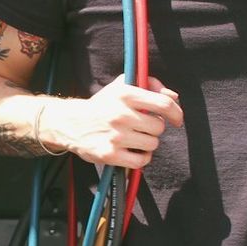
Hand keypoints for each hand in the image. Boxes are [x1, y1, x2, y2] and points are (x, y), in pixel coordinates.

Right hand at [46, 76, 182, 168]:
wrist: (70, 123)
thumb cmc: (102, 105)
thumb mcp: (121, 87)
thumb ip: (150, 85)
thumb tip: (174, 96)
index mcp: (126, 94)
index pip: (164, 103)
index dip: (176, 113)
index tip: (176, 119)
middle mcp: (121, 114)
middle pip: (159, 127)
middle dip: (154, 128)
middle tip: (142, 127)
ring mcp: (115, 136)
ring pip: (152, 144)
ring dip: (147, 143)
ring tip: (134, 138)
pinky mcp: (110, 154)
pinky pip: (141, 160)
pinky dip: (141, 158)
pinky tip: (133, 151)